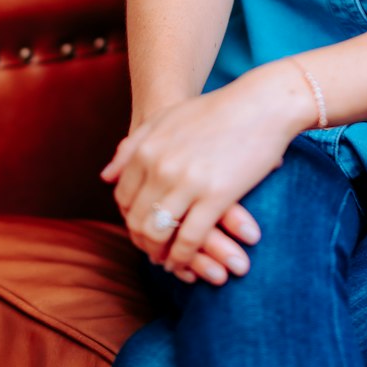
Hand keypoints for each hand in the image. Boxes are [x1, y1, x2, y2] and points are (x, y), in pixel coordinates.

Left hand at [100, 70, 297, 283]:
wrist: (261, 105)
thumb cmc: (215, 111)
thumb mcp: (166, 119)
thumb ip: (132, 146)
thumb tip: (105, 177)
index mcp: (145, 149)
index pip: (124, 197)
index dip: (130, 217)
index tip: (142, 227)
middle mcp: (160, 166)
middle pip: (137, 219)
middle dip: (143, 241)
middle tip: (153, 252)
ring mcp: (187, 182)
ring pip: (159, 232)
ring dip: (160, 253)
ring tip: (167, 261)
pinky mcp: (215, 196)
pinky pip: (190, 239)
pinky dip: (184, 257)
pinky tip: (187, 262)